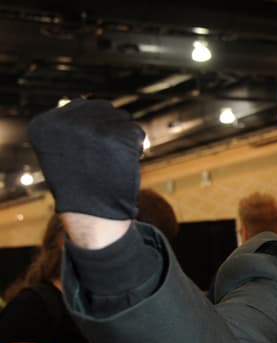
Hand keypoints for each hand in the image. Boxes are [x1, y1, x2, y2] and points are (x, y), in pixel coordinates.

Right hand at [28, 99, 143, 219]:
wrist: (92, 213)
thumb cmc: (80, 181)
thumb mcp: (63, 148)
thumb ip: (73, 122)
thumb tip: (94, 100)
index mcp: (46, 124)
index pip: (83, 105)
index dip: (93, 128)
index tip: (87, 151)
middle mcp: (66, 123)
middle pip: (105, 108)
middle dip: (111, 129)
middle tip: (104, 157)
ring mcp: (91, 129)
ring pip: (123, 119)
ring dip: (124, 138)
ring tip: (112, 160)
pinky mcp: (116, 138)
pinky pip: (136, 133)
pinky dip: (136, 147)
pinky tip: (124, 162)